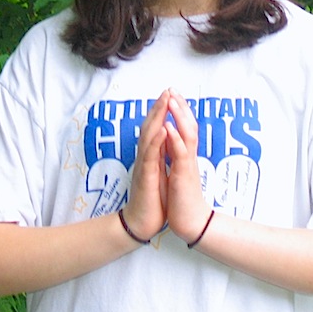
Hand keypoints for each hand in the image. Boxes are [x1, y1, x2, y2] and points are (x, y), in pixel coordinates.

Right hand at [121, 91, 170, 240]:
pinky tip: (163, 128)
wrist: (142, 222)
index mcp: (151, 156)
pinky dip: (157, 141)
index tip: (170, 95)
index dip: (162, 112)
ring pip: (149, 136)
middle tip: (167, 89)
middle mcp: (145, 157)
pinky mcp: (146, 176)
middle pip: (151, 126)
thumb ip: (160, 156)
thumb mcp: (159, 173)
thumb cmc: (152, 199)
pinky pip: (151, 156)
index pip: (155, 128)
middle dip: (159, 107)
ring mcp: (144, 165)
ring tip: (165, 100)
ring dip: (157, 117)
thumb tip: (166, 141)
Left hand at [162, 89, 212, 242]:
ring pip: (187, 135)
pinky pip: (181, 155)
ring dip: (179, 116)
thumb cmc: (183, 199)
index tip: (171, 95)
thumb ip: (177, 156)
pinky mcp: (184, 176)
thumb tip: (171, 141)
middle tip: (172, 90)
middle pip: (189, 125)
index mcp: (185, 156)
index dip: (179, 111)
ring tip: (172, 100)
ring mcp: (187, 165)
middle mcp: (189, 156)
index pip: (185, 128)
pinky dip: (175, 140)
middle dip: (180, 106)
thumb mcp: (178, 172)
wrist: (191, 223)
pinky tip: (169, 128)